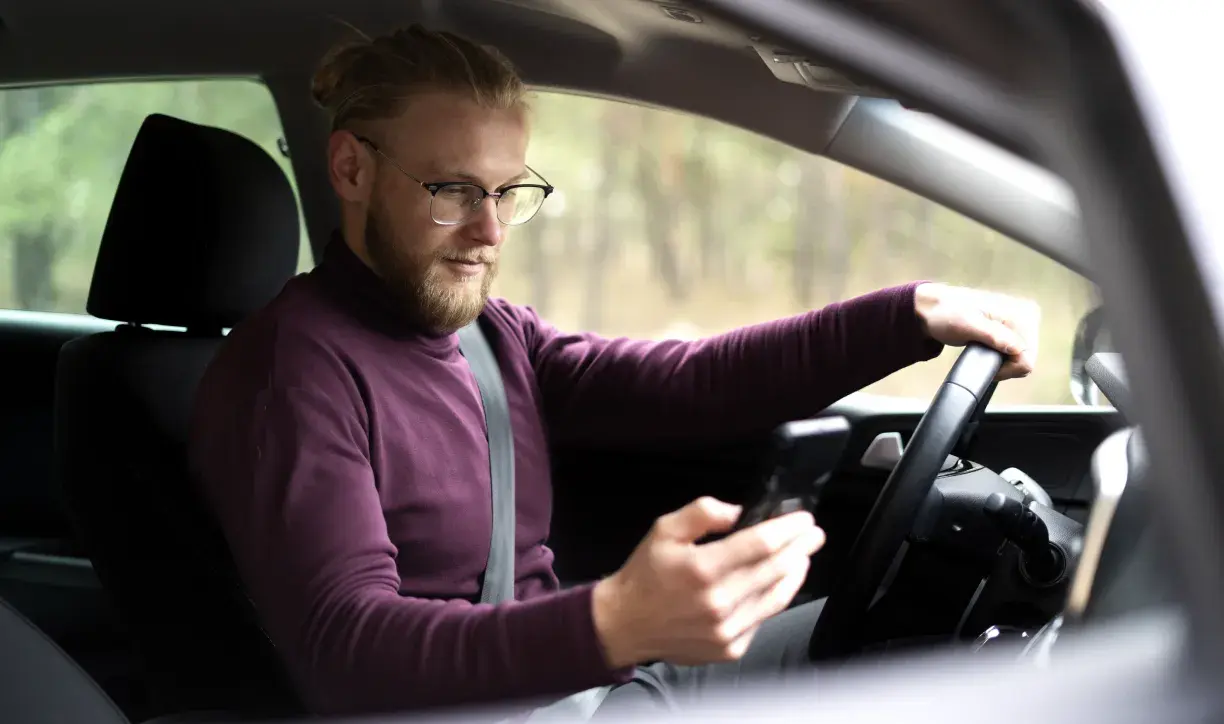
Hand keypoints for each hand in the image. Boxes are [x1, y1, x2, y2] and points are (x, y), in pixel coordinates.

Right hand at [591, 497, 824, 667]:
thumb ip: (702, 513)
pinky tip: (778, 584)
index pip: (761, 544)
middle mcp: (718, 602)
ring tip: (803, 557)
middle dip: (801, 548)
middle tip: (814, 534)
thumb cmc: (646, 573)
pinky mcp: (730, 648)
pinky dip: (775, 598)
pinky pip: (763, 619)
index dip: (788, 529)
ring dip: (795, 573)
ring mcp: (727, 630)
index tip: (804, 519)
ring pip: (777, 597)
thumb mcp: (664, 529)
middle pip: (776, 570)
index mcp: (702, 569)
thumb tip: (739, 513)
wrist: (626, 623)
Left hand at [914, 282, 1040, 379]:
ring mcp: (1023, 322)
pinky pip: (1016, 354)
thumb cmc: (946, 314)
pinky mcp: (1014, 329)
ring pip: (1022, 359)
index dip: (1005, 368)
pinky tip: (987, 350)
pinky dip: (1002, 357)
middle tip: (979, 354)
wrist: (935, 309)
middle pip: (1027, 359)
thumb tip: (1016, 348)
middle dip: (1004, 365)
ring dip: (1002, 361)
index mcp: (1022, 312)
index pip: (1027, 358)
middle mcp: (1028, 315)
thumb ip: (992, 336)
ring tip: (981, 350)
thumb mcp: (966, 325)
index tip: (982, 361)